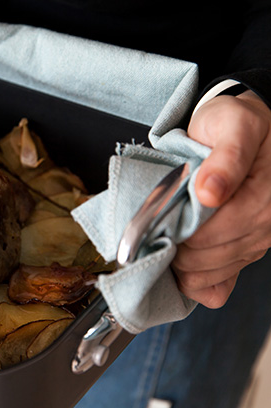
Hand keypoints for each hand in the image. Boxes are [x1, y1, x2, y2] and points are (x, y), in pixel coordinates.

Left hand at [172, 90, 270, 307]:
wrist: (241, 130)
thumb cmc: (234, 125)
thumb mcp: (232, 125)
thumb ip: (226, 157)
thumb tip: (210, 192)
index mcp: (264, 198)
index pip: (210, 234)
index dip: (176, 229)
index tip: (155, 215)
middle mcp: (266, 227)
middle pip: (205, 259)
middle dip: (174, 244)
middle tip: (155, 222)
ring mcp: (256, 244)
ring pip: (206, 276)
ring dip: (179, 262)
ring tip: (166, 235)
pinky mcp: (243, 255)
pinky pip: (216, 289)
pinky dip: (193, 281)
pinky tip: (179, 261)